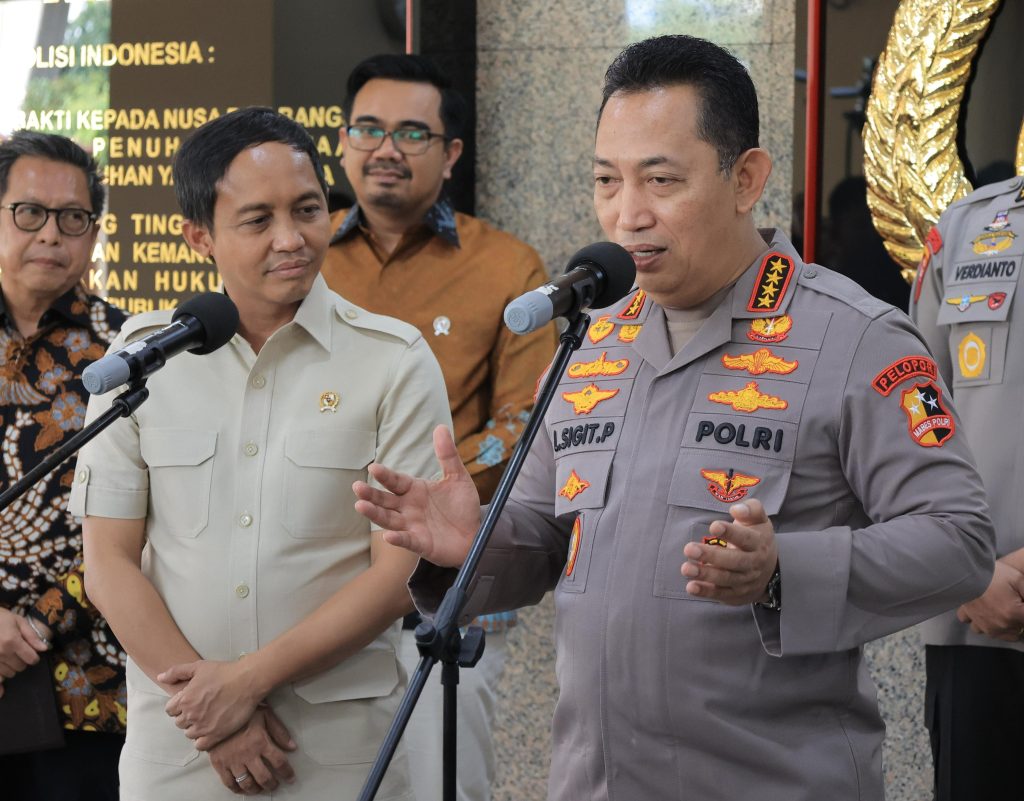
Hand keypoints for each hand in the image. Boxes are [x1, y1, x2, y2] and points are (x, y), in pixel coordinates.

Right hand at [0, 608, 47, 690]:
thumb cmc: (1, 618)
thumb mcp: (19, 622)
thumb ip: (32, 636)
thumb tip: (44, 648)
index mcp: (12, 642)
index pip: (31, 659)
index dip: (34, 657)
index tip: (32, 653)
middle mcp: (2, 653)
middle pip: (20, 667)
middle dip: (23, 661)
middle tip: (18, 652)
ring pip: (9, 673)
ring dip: (11, 667)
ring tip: (8, 656)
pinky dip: (1, 673)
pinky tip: (3, 664)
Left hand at [159, 659, 262, 750]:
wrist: (247, 681)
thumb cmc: (224, 672)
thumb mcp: (198, 667)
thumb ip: (176, 672)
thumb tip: (160, 677)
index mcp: (184, 699)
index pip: (170, 711)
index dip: (179, 706)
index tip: (190, 702)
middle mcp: (191, 715)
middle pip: (179, 723)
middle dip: (187, 717)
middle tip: (201, 709)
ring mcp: (203, 726)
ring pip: (189, 734)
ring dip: (195, 728)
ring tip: (206, 719)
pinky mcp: (216, 735)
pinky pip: (200, 745)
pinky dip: (203, 740)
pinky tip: (210, 730)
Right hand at [208, 706, 295, 794]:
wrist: (217, 712)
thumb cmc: (243, 712)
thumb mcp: (265, 715)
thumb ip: (279, 731)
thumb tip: (292, 747)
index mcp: (261, 742)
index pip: (279, 762)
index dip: (287, 772)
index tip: (290, 778)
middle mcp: (248, 754)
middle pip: (264, 777)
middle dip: (272, 784)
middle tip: (275, 785)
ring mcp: (233, 761)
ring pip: (247, 783)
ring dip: (256, 789)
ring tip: (260, 789)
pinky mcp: (220, 764)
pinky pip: (229, 782)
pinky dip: (237, 789)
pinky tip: (242, 789)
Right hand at [353, 425, 480, 566]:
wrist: (475, 534)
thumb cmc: (463, 506)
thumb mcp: (457, 477)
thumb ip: (447, 455)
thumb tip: (440, 427)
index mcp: (415, 489)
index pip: (396, 481)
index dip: (385, 475)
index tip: (373, 467)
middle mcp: (408, 507)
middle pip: (385, 500)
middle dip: (371, 494)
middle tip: (357, 487)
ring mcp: (412, 526)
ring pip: (388, 519)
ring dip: (375, 513)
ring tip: (360, 506)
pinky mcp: (420, 543)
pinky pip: (406, 540)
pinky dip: (397, 538)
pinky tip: (388, 535)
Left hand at [681, 499, 777, 604]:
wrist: (773, 571)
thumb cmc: (757, 538)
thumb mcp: (759, 520)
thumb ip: (750, 509)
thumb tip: (736, 509)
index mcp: (758, 543)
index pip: (745, 538)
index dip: (730, 533)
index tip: (713, 526)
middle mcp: (753, 563)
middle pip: (734, 561)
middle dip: (711, 556)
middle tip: (689, 549)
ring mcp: (745, 581)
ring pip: (726, 579)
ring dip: (705, 575)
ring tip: (686, 568)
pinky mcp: (735, 594)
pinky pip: (721, 594)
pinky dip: (706, 592)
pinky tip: (691, 587)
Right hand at [956, 560, 1023, 640]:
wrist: (968, 569)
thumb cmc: (995, 574)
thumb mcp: (1019, 580)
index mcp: (1014, 614)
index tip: (1020, 603)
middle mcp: (1000, 624)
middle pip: (1017, 632)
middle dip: (1018, 621)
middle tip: (1015, 606)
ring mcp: (984, 623)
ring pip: (1000, 635)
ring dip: (1003, 627)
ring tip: (1004, 614)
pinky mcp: (971, 618)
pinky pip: (976, 627)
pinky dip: (981, 623)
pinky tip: (984, 614)